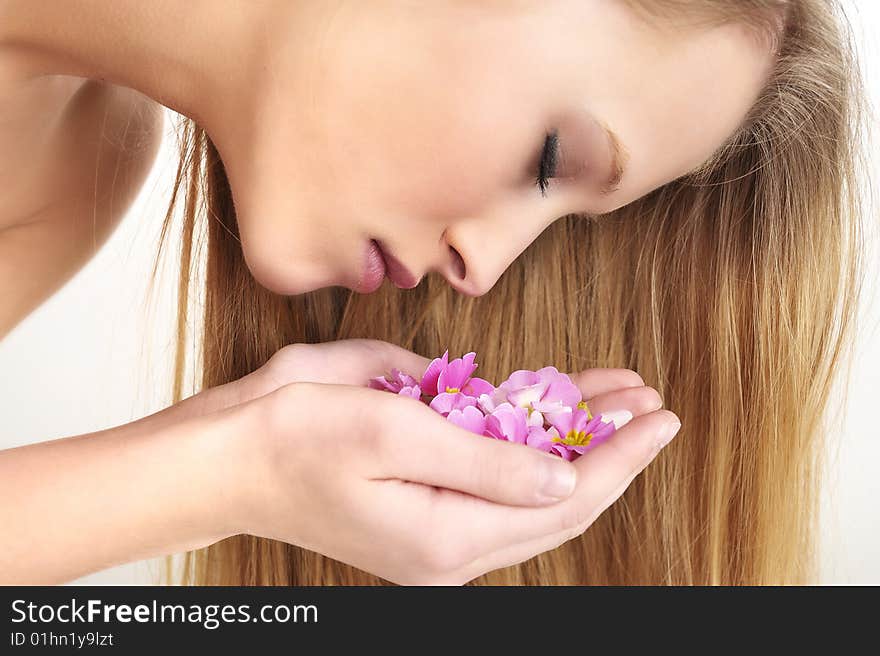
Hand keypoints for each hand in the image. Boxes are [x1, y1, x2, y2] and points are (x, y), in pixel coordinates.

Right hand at [194, 339, 678, 584]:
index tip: (657, 417)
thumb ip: (485, 463)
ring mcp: (439, 522)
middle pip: (558, 498)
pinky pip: (493, 470)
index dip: (617, 457)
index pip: (562, 500)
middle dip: (609, 448)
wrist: (232, 457)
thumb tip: (564, 482)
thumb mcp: (395, 434)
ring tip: (618, 394)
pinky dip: (526, 437)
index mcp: (450, 536)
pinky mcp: (424, 499)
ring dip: (574, 439)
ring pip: (531, 484)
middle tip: (651, 403)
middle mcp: (453, 541)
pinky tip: (552, 403)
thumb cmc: (300, 438)